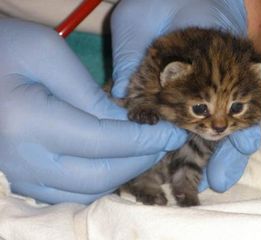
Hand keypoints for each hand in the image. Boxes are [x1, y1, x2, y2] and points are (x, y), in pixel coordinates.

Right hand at [0, 19, 186, 203]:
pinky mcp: (23, 179)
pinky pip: (71, 193)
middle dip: (142, 159)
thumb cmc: (4, 48)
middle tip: (165, 142)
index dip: (145, 140)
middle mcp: (24, 160)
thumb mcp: (48, 54)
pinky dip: (102, 181)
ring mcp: (21, 176)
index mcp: (29, 122)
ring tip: (146, 151)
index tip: (172, 132)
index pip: (105, 142)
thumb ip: (90, 93)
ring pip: (89, 191)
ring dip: (125, 173)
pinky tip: (117, 162)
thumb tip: (126, 123)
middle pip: (102, 174)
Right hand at [111, 0, 260, 191]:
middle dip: (178, 169)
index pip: (138, 130)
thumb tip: (121, 96)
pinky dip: (241, 141)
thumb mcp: (137, 25)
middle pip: (172, 146)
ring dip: (211, 164)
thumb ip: (129, 58)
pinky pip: (238, 128)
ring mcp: (203, 109)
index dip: (138, 148)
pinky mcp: (232, 103)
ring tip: (215, 180)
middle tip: (181, 190)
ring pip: (207, 144)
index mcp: (145, 96)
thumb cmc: (162, 8)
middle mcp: (172, 110)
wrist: (204, 0)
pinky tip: (240, 151)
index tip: (141, 160)